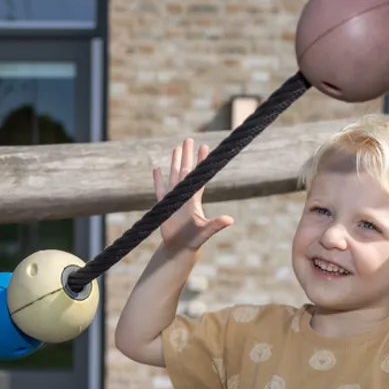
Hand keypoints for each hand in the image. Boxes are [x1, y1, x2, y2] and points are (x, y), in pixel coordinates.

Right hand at [153, 137, 234, 251]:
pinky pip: (160, 190)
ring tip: (176, 148)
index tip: (204, 146)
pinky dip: (158, 180)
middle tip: (188, 139)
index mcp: (195, 199)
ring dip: (174, 163)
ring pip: (174, 177)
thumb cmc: (194, 240)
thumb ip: (216, 225)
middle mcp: (185, 196)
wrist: (180, 249)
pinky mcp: (164, 206)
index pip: (200, 176)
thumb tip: (230, 220)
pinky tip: (157, 169)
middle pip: (186, 171)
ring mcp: (174, 200)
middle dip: (187, 155)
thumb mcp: (206, 231)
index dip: (202, 161)